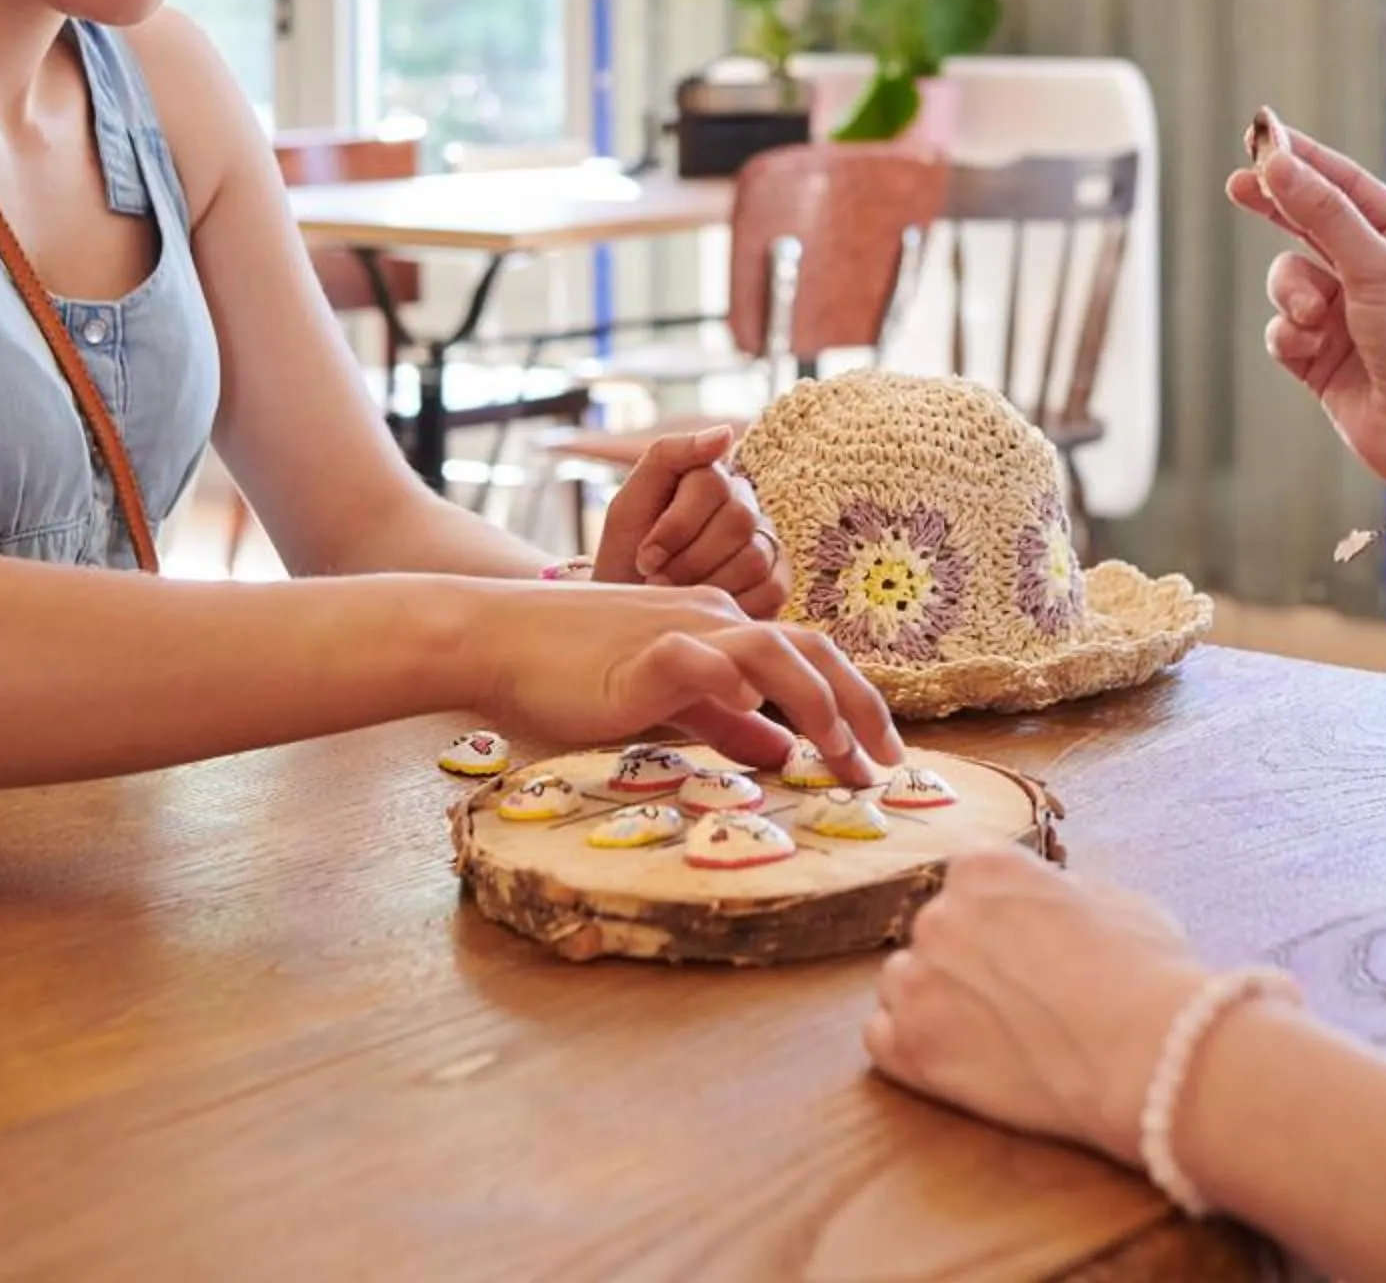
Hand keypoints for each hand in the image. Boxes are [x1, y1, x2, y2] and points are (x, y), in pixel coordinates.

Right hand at [466, 577, 900, 784]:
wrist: (497, 636)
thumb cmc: (574, 668)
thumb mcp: (668, 696)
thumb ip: (725, 720)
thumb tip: (781, 751)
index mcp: (723, 626)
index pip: (812, 657)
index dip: (856, 704)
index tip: (880, 758)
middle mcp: (713, 619)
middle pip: (812, 649)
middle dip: (861, 707)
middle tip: (888, 766)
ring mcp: (676, 632)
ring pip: (769, 650)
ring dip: (816, 700)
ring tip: (840, 751)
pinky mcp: (636, 656)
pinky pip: (692, 659)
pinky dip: (727, 681)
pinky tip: (755, 717)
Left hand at [593, 425, 787, 617]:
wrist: (633, 609)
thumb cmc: (627, 556)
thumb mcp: (629, 503)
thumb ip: (669, 455)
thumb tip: (725, 433)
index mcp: (711, 480)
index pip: (712, 484)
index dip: (676, 526)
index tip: (645, 556)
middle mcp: (746, 507)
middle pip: (737, 520)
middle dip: (689, 560)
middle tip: (657, 579)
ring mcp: (766, 545)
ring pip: (753, 558)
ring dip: (706, 584)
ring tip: (677, 594)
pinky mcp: (777, 583)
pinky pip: (770, 591)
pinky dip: (730, 605)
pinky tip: (705, 607)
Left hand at [866, 849, 1212, 1164]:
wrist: (1146, 1057)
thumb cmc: (1148, 975)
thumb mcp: (1115, 901)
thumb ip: (1059, 892)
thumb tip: (1046, 901)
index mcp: (985, 866)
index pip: (968, 878)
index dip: (999, 914)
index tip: (1024, 943)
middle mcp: (940, 913)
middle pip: (936, 930)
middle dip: (969, 958)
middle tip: (1016, 995)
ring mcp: (919, 980)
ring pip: (904, 980)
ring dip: (934, 999)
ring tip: (989, 1031)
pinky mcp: (909, 1047)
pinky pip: (882, 1036)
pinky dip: (910, 1045)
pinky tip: (955, 1056)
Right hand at [1226, 112, 1385, 481]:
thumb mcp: (1376, 266)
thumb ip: (1322, 213)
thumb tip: (1277, 163)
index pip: (1346, 185)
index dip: (1302, 159)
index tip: (1260, 135)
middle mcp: (1376, 273)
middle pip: (1309, 224)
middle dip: (1277, 209)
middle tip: (1238, 184)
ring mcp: (1345, 314)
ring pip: (1286, 279)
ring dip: (1291, 296)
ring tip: (1313, 318)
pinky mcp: (1320, 355)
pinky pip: (1281, 327)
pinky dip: (1290, 336)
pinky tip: (1311, 352)